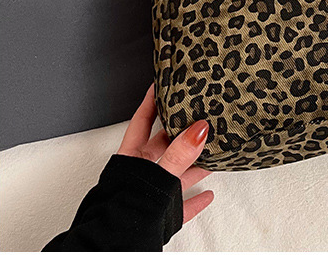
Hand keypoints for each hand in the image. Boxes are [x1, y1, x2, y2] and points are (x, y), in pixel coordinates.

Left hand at [117, 84, 214, 223]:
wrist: (113, 249)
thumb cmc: (121, 215)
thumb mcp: (156, 177)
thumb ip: (178, 155)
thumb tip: (199, 129)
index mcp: (132, 158)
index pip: (142, 120)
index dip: (152, 100)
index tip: (163, 82)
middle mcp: (142, 173)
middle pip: (166, 144)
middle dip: (184, 131)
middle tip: (202, 115)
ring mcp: (151, 194)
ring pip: (178, 172)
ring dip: (196, 163)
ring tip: (214, 151)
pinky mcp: (161, 215)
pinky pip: (183, 203)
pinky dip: (196, 198)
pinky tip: (208, 193)